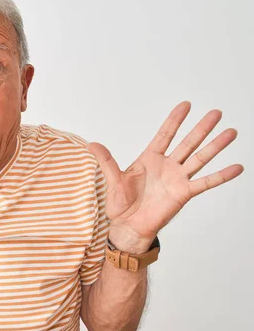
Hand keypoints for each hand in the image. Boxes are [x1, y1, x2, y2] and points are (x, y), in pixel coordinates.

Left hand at [89, 101, 243, 253]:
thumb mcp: (112, 180)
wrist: (128, 226)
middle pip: (187, 142)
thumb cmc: (120, 205)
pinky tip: (236, 167)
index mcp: (149, 159)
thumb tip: (92, 144)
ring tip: (231, 132)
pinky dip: (221, 175)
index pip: (165, 135)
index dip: (175, 120)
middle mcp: (166, 166)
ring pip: (200, 158)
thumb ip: (106, 161)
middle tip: (217, 112)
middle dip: (201, 128)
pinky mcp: (184, 193)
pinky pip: (205, 183)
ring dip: (215, 146)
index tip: (186, 104)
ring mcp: (177, 179)